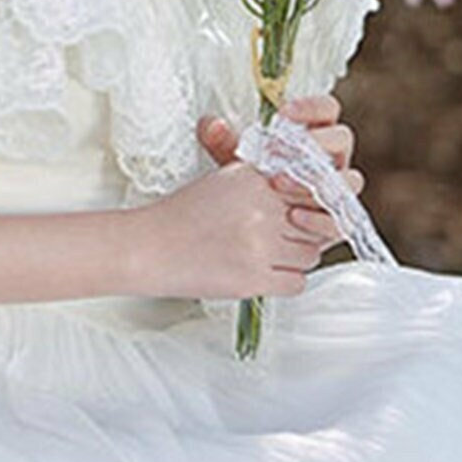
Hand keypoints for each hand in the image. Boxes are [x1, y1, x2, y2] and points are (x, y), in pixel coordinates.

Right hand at [131, 96, 365, 302]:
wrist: (147, 249)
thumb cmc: (181, 217)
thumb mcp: (223, 182)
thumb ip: (262, 178)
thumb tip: (302, 186)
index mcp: (255, 179)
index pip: (309, 186)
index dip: (308, 201)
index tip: (298, 210)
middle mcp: (262, 209)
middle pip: (314, 222)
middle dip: (303, 231)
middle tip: (284, 236)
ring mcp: (260, 245)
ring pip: (310, 254)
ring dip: (295, 258)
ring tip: (271, 255)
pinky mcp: (254, 278)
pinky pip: (297, 283)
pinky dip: (286, 281)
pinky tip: (266, 273)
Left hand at [201, 94, 362, 258]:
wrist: (254, 231)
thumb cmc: (250, 188)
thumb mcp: (235, 165)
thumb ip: (224, 144)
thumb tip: (210, 124)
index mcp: (315, 137)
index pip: (328, 110)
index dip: (312, 107)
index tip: (283, 113)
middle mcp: (333, 161)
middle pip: (342, 140)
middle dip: (314, 143)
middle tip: (279, 151)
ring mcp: (338, 192)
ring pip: (349, 180)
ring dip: (317, 180)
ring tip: (279, 183)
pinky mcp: (334, 223)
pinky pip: (341, 220)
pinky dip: (320, 218)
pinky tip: (293, 217)